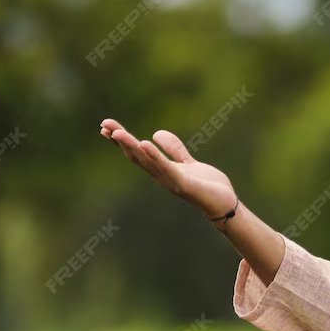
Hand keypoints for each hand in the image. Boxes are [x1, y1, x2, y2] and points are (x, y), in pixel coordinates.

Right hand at [99, 118, 237, 219]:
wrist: (225, 205)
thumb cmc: (207, 186)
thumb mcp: (188, 163)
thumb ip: (174, 150)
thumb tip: (156, 133)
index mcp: (161, 170)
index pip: (137, 153)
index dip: (122, 141)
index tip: (106, 127)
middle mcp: (161, 176)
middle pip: (136, 156)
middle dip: (120, 141)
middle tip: (104, 125)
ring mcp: (171, 180)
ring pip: (146, 162)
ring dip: (131, 147)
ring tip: (118, 133)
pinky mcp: (183, 183)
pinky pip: (167, 168)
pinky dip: (155, 156)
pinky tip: (145, 143)